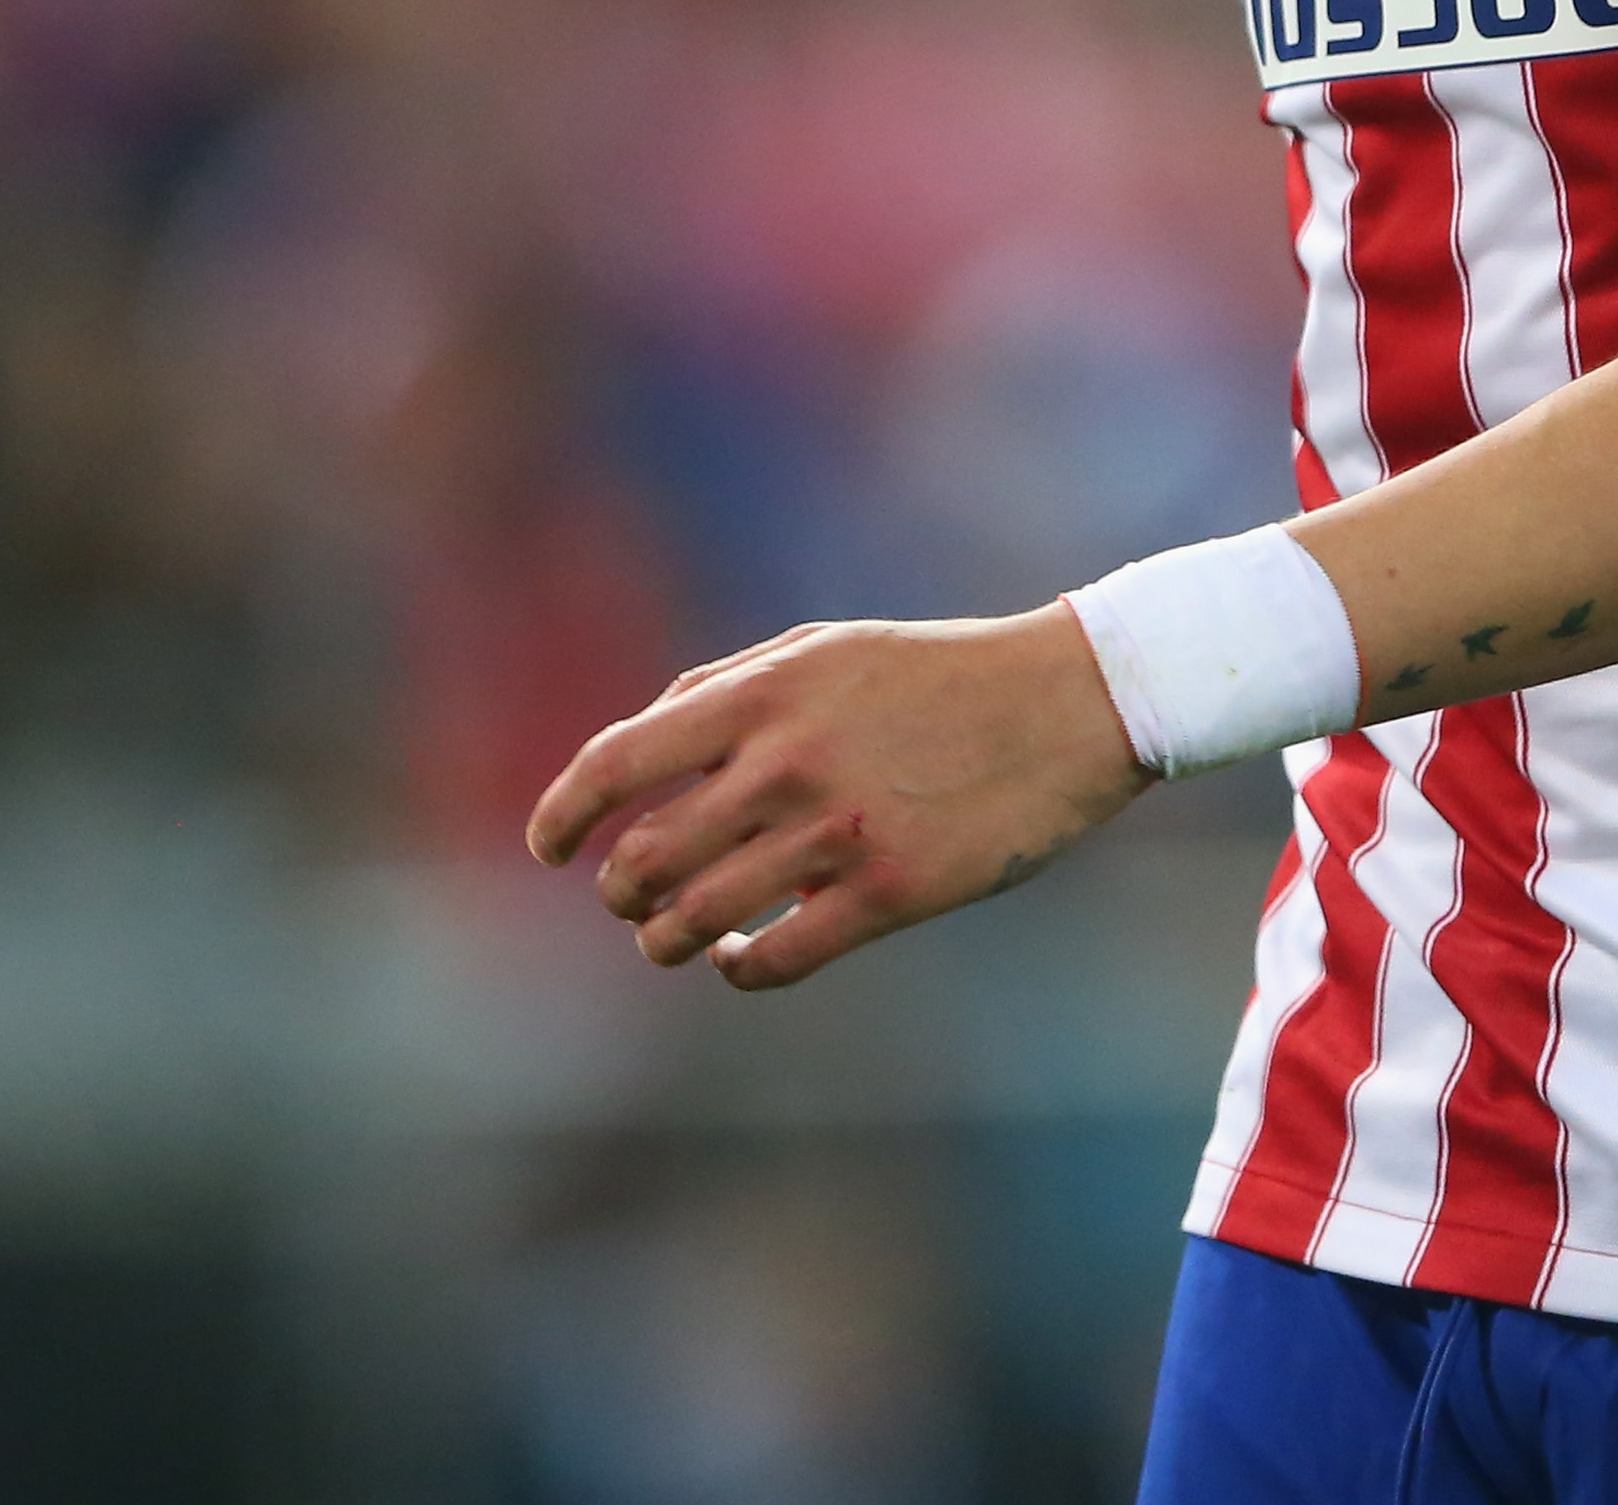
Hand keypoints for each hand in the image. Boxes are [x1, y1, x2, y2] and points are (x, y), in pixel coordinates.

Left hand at [525, 604, 1157, 990]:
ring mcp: (835, 833)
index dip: (560, 815)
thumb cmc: (937, 673)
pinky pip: (772, 960)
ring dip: (667, 942)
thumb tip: (635, 748)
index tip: (547, 851)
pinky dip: (738, 967)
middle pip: (641, 862)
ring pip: (693, 923)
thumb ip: (723, 688)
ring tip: (677, 937)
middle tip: (629, 903)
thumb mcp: (824, 649)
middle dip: (618, 895)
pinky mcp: (889, 894)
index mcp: (761, 695)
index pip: (614, 763)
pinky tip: (745, 954)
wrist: (1069, 702)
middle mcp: (784, 764)